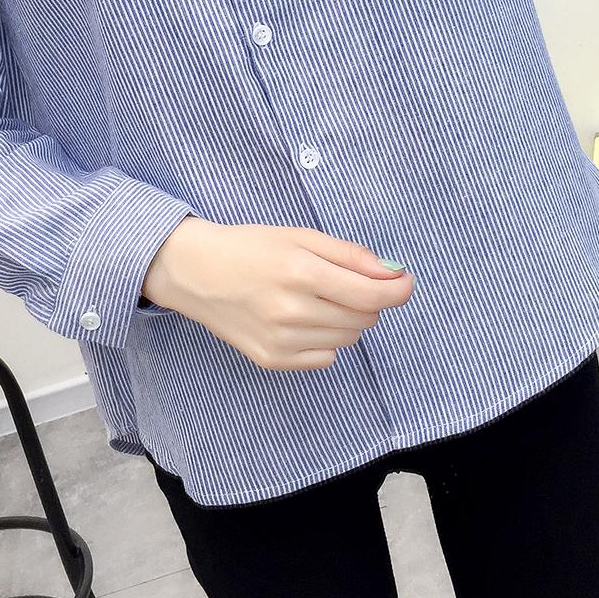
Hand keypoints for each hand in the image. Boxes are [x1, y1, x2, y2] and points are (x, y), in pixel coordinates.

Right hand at [141, 216, 414, 370]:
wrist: (195, 273)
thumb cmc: (249, 248)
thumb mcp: (299, 237)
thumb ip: (349, 255)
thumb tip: (392, 274)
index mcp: (300, 272)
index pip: (372, 294)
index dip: (398, 289)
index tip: (403, 282)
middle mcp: (291, 311)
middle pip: (363, 318)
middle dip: (367, 300)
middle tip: (346, 283)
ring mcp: (280, 341)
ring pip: (348, 339)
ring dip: (347, 319)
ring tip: (318, 299)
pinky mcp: (271, 360)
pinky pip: (325, 357)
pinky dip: (325, 340)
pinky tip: (301, 320)